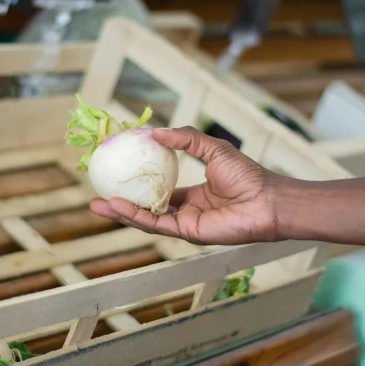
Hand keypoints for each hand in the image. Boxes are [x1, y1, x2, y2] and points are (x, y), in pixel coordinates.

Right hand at [89, 126, 283, 244]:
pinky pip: (156, 224)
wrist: (266, 200)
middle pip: (147, 206)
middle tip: (99, 190)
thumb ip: (186, 139)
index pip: (160, 188)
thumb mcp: (212, 148)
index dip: (140, 181)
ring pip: (146, 218)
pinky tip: (118, 206)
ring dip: (121, 211)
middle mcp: (187, 210)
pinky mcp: (187, 233)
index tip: (119, 170)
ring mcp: (186, 222)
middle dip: (122, 201)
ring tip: (97, 203)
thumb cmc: (247, 175)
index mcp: (194, 192)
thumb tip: (156, 132)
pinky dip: (136, 216)